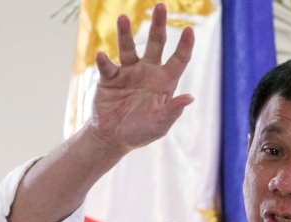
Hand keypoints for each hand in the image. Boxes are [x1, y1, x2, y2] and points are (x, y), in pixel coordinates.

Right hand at [87, 3, 194, 154]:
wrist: (111, 138)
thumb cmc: (139, 133)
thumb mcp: (158, 126)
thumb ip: (172, 112)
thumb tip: (189, 98)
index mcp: (164, 82)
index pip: (178, 59)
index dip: (185, 45)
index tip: (189, 30)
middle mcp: (148, 72)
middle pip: (155, 44)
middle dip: (158, 25)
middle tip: (160, 6)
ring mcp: (128, 72)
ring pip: (128, 48)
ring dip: (125, 33)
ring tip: (123, 18)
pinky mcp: (110, 78)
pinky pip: (108, 67)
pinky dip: (104, 61)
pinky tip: (101, 55)